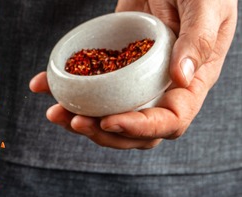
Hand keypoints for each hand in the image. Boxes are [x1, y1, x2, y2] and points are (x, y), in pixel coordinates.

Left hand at [30, 0, 237, 148]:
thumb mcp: (206, 5)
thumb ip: (197, 39)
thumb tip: (182, 78)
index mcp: (193, 82)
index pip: (170, 121)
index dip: (139, 129)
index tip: (109, 122)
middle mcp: (164, 88)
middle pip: (135, 130)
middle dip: (103, 133)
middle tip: (74, 121)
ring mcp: (137, 80)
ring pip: (108, 115)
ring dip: (79, 120)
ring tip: (54, 113)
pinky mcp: (114, 66)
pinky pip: (90, 87)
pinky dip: (64, 90)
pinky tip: (41, 85)